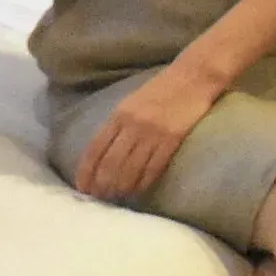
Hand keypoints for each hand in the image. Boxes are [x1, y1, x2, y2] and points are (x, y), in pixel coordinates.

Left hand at [72, 67, 222, 202]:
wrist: (193, 77)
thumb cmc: (161, 90)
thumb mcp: (131, 103)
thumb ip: (117, 124)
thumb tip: (102, 153)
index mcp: (119, 114)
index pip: (95, 148)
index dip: (86, 170)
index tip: (82, 186)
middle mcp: (132, 124)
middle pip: (110, 162)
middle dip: (102, 184)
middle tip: (99, 198)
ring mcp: (152, 132)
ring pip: (130, 168)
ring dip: (121, 186)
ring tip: (117, 197)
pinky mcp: (172, 139)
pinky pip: (153, 167)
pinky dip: (143, 182)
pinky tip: (138, 190)